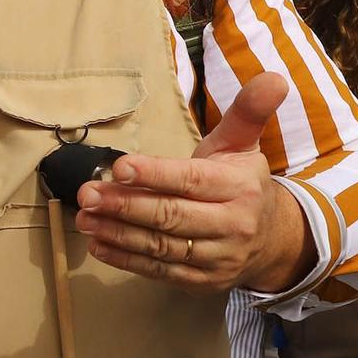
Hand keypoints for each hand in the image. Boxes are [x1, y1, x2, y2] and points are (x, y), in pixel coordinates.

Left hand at [74, 73, 312, 292]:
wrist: (273, 240)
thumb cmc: (241, 183)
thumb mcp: (243, 145)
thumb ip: (248, 112)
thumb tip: (273, 77)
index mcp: (239, 187)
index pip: (191, 180)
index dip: (154, 174)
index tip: (119, 167)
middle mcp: (232, 224)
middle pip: (171, 215)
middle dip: (124, 205)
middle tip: (87, 194)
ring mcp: (218, 257)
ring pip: (161, 245)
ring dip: (117, 233)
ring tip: (84, 218)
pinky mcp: (203, 281)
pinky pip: (161, 270)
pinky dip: (126, 259)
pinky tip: (98, 244)